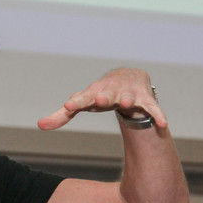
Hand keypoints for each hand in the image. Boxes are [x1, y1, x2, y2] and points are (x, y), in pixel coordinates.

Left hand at [37, 67, 166, 130]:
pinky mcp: (146, 100)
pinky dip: (158, 114)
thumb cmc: (99, 94)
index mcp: (93, 93)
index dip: (75, 102)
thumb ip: (61, 115)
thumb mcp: (81, 103)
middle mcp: (111, 91)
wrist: (127, 77)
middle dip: (103, 96)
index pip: (81, 98)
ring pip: (129, 97)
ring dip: (129, 99)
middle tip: (99, 100)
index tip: (68, 105)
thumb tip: (40, 125)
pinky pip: (153, 108)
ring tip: (127, 103)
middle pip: (106, 94)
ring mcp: (129, 94)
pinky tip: (163, 123)